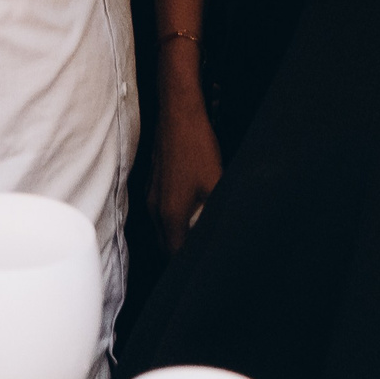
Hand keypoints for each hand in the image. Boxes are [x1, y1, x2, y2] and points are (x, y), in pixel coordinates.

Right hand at [154, 47, 224, 252]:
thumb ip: (218, 211)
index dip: (189, 263)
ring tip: (199, 234)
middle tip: (203, 251)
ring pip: (163, 228)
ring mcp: (151, 195)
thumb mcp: (216, 182)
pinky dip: (174, 219)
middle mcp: (155, 209)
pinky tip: (191, 210)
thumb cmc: (196, 146)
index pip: (175, 254)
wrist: (179, 114)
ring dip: (178, 235)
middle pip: (166, 244)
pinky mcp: (153, 183)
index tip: (203, 263)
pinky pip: (161, 212)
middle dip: (183, 252)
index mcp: (170, 215)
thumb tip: (228, 227)